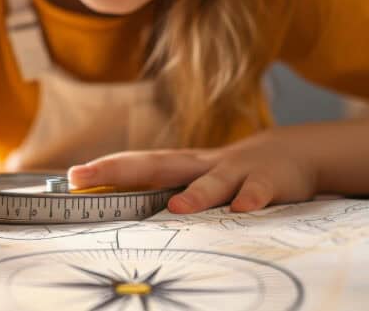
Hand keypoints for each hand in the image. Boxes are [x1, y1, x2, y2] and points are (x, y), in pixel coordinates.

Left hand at [67, 130, 316, 213]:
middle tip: (86, 177)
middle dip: (121, 170)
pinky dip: (251, 197)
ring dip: (196, 194)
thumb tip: (127, 216)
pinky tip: (242, 208)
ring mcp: (237, 171)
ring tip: (175, 209)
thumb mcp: (203, 182)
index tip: (73, 177)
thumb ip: (172, 196)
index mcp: (184, 167)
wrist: (295, 152)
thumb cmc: (238, 174)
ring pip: (213, 181)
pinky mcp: (270, 180)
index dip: (106, 170)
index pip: (138, 166)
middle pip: (159, 165)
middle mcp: (203, 165)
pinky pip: (259, 189)